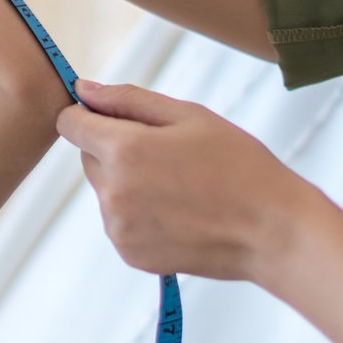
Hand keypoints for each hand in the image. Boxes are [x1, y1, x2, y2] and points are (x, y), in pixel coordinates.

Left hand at [56, 79, 323, 281]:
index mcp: (123, 151)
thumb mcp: (188, 116)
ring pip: (105, 190)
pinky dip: (139, 213)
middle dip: (116, 149)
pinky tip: (179, 212)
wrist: (273, 231)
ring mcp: (119, 228)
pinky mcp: (130, 254)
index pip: (70, 123)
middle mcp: (112, 193)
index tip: (118, 118)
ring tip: (181, 186)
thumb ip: (127, 99)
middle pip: (88, 157)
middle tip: (169, 153)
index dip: (90, 115)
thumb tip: (82, 89)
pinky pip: (120, 221)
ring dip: (127, 182)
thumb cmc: (238, 164)